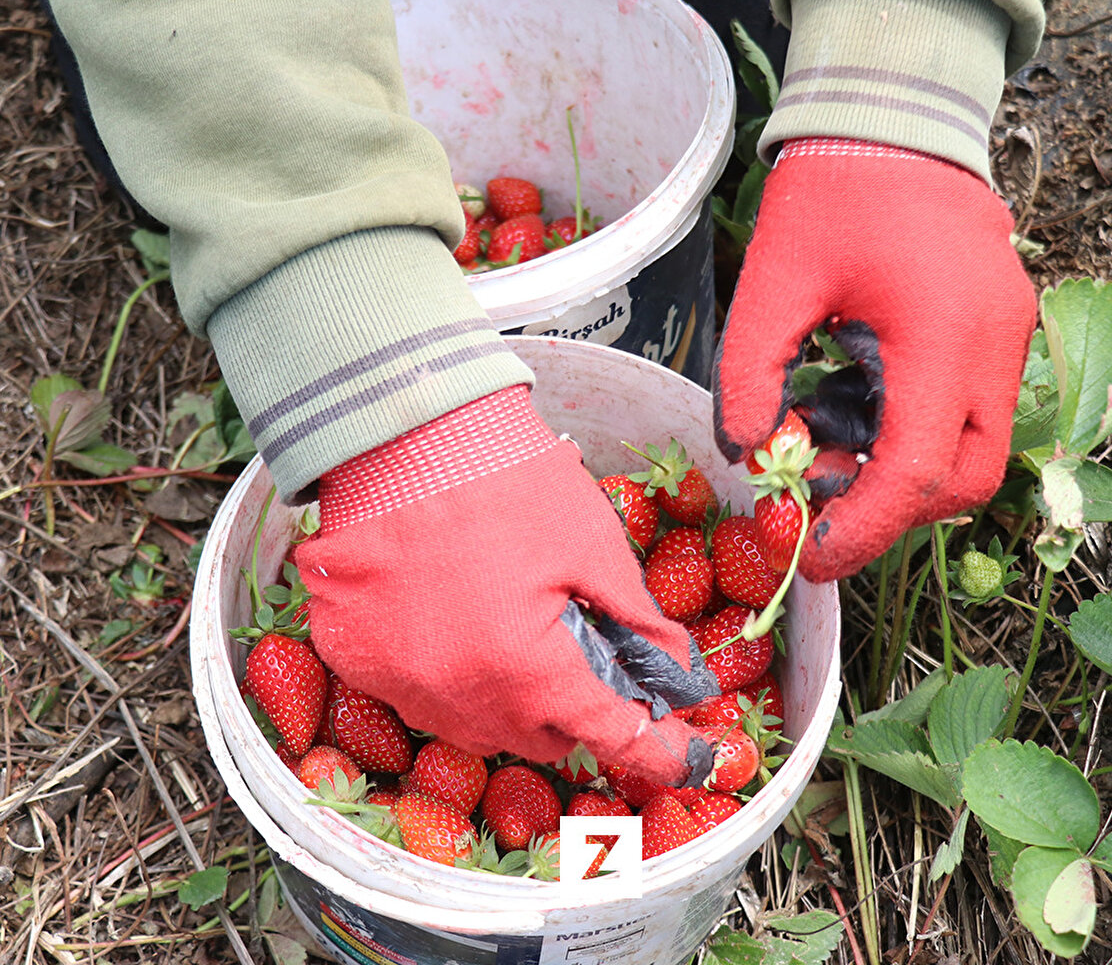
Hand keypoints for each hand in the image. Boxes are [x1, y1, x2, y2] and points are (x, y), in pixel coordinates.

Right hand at [293, 386, 717, 784]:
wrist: (404, 430)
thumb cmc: (507, 480)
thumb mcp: (593, 544)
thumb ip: (638, 620)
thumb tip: (676, 666)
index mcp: (530, 675)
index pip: (612, 737)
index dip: (658, 750)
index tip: (685, 756)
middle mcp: (460, 700)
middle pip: (541, 738)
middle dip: (574, 708)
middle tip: (585, 653)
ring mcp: (397, 684)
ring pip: (474, 722)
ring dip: (507, 694)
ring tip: (513, 625)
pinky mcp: (352, 658)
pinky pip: (415, 690)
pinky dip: (443, 668)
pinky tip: (452, 615)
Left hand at [713, 137, 1035, 580]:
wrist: (895, 114)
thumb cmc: (831, 190)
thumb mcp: (771, 281)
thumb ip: (749, 373)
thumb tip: (748, 452)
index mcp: (939, 335)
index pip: (918, 474)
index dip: (865, 530)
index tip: (812, 558)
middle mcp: (992, 344)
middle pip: (965, 480)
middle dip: (892, 509)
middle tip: (819, 498)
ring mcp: (1008, 335)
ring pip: (976, 449)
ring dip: (906, 469)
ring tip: (828, 438)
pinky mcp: (1002, 325)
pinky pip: (972, 406)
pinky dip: (919, 428)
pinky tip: (858, 397)